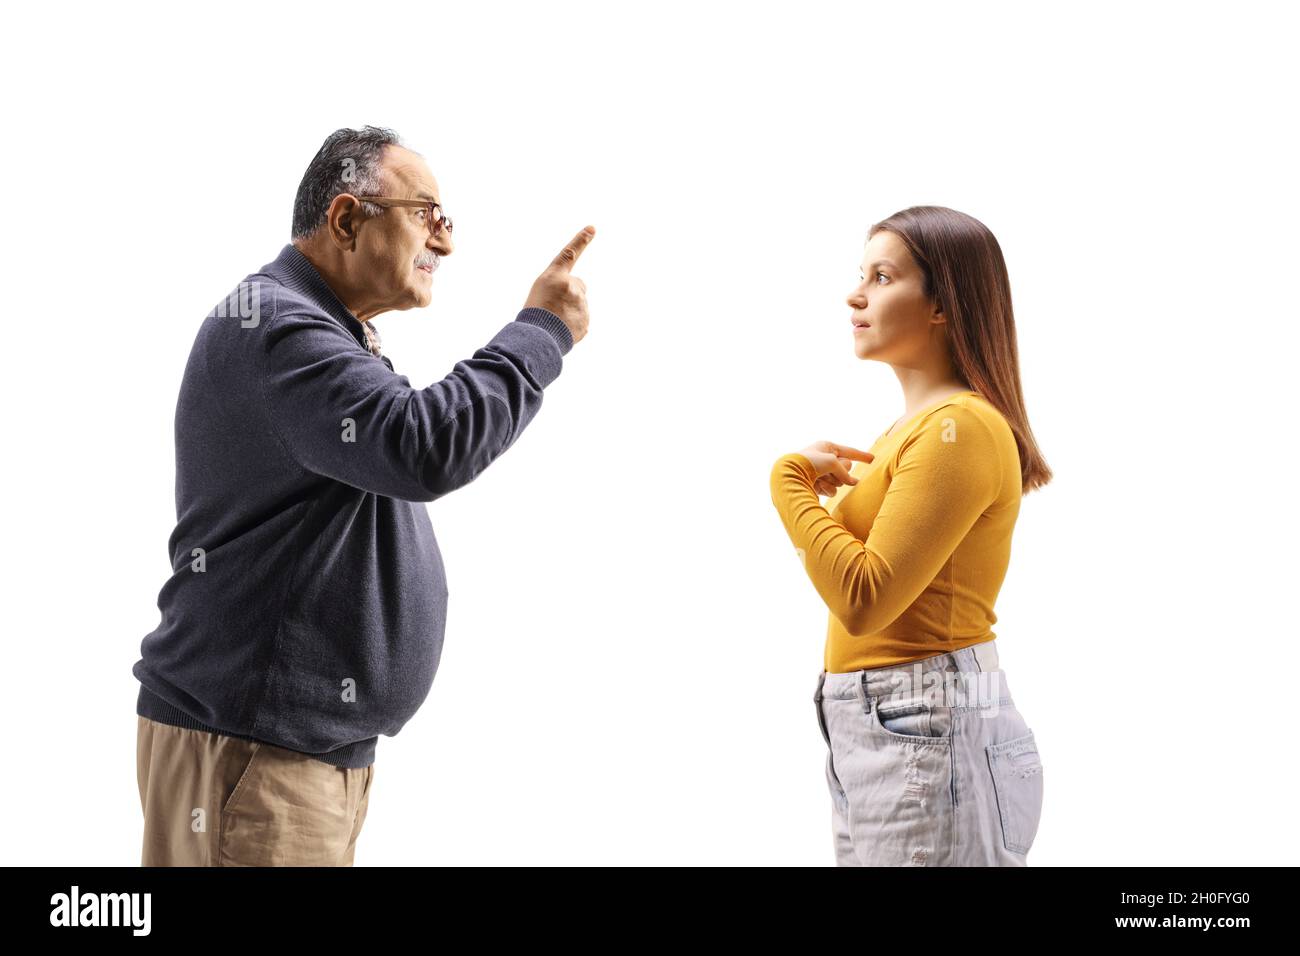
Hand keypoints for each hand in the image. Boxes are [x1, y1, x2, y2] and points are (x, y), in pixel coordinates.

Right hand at [524, 226, 594, 344]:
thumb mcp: (539, 291)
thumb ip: (561, 285)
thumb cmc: (533, 313)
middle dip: (570, 292)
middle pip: (578, 285)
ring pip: (579, 303)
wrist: (537, 338)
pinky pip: (580, 320)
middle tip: (553, 305)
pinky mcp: (585, 321)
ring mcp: (581, 304)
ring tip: (554, 319)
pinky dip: (573, 323)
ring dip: (569, 310)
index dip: (580, 241)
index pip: (569, 254)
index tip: (592, 228)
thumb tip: (579, 294)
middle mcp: (571, 286)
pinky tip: (560, 329)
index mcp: (555, 277)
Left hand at [797, 440, 874, 495]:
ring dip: (832, 481)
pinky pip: (831, 490)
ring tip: (819, 479)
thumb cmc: (810, 463)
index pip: (850, 451)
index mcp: (827, 447)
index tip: (873, 459)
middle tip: (827, 471)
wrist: (790, 476)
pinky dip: (826, 489)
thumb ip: (845, 472)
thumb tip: (852, 483)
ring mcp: (821, 473)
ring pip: (839, 481)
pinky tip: (816, 487)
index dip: (862, 456)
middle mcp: (824, 459)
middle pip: (845, 468)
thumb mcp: (832, 462)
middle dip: (839, 472)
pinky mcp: (817, 486)